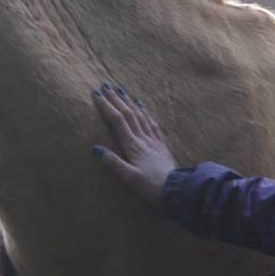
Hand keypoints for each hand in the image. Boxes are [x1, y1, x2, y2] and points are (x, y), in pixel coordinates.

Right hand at [92, 84, 177, 204]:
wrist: (178, 190)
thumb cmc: (151, 186)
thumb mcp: (129, 178)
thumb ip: (113, 162)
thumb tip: (95, 148)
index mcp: (133, 145)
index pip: (117, 121)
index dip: (107, 106)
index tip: (97, 94)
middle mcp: (143, 139)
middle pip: (128, 114)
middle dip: (117, 99)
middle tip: (107, 85)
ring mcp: (153, 141)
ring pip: (140, 116)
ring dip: (130, 102)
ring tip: (122, 91)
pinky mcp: (161, 145)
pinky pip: (152, 124)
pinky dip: (145, 113)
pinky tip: (143, 108)